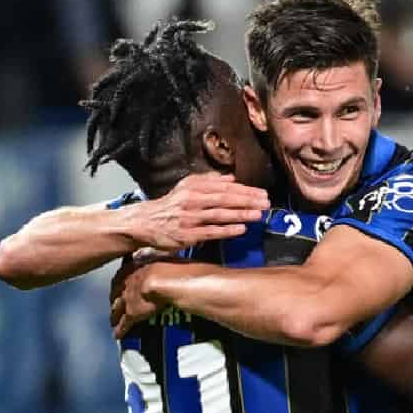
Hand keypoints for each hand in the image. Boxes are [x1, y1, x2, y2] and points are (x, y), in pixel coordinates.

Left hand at [110, 259, 172, 337]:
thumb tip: (172, 262)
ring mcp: (128, 297)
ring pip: (117, 307)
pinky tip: (117, 334)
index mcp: (139, 265)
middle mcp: (129, 280)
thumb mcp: (172, 258)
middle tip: (115, 302)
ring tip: (113, 319)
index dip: (122, 279)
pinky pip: (123, 323)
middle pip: (117, 290)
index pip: (125, 272)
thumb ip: (165, 261)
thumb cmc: (178, 269)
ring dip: (115, 314)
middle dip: (115, 297)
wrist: (171, 283)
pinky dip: (120, 329)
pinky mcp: (132, 313)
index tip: (121, 283)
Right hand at [131, 172, 267, 250]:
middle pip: (224, 199)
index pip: (224, 187)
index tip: (262, 193)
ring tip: (259, 215)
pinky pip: (211, 231)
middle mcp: (192, 200)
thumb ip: (209, 181)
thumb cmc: (172, 204)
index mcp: (193, 187)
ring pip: (219, 215)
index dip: (245, 190)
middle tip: (266, 203)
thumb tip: (232, 178)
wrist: (146, 221)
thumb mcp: (186, 187)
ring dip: (241, 214)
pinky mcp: (188, 234)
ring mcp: (190, 218)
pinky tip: (241, 229)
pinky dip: (227, 230)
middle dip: (247, 201)